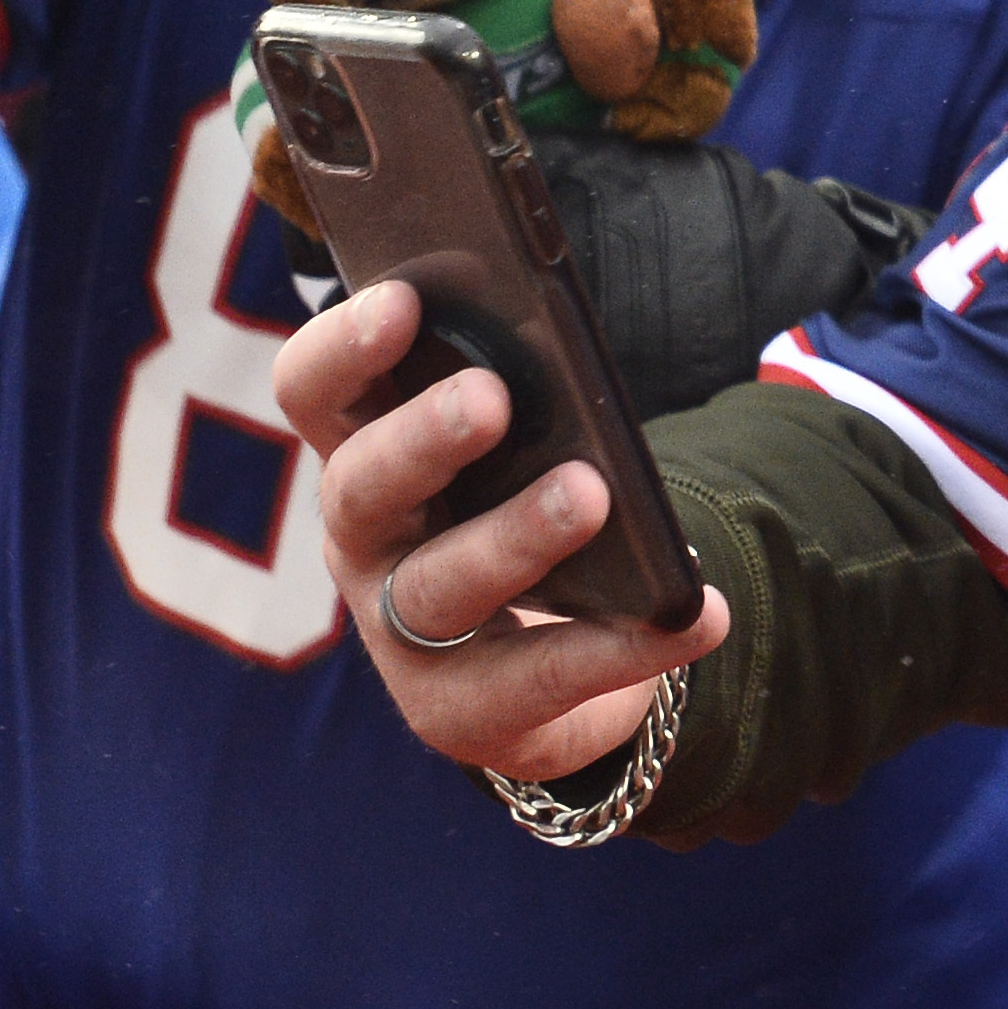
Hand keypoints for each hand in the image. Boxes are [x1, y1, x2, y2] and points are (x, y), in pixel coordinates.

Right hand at [275, 276, 727, 784]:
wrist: (539, 666)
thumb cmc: (517, 512)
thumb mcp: (515, 448)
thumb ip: (527, 393)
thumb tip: (575, 349)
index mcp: (364, 452)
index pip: (315, 392)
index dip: (345, 347)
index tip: (405, 299)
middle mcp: (365, 541)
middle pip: (362, 487)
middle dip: (423, 438)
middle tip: (490, 398)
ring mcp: (399, 633)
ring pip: (439, 585)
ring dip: (515, 536)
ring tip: (591, 495)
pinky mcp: (458, 709)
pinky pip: (540, 675)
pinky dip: (625, 644)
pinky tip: (693, 615)